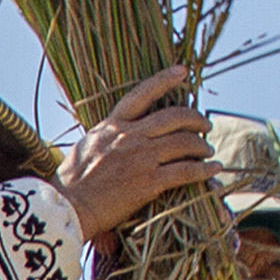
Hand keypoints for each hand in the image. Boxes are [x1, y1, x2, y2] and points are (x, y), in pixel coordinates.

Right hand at [55, 69, 215, 245]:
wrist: (66, 208)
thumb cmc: (71, 184)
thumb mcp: (86, 147)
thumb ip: (107, 137)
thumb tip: (118, 134)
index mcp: (111, 126)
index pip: (141, 94)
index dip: (164, 79)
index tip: (182, 71)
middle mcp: (128, 136)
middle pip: (173, 116)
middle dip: (195, 119)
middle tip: (205, 125)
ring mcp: (141, 157)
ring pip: (184, 141)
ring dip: (202, 145)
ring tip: (208, 151)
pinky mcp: (149, 181)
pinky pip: (186, 170)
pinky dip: (204, 169)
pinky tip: (213, 170)